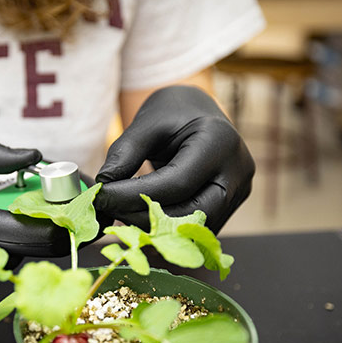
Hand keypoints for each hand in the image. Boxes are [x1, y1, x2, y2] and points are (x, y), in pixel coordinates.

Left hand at [95, 86, 254, 232]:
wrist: (197, 113)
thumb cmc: (172, 113)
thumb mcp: (146, 123)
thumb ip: (124, 153)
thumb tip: (103, 187)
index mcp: (220, 142)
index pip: (177, 182)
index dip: (136, 195)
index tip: (102, 197)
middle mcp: (238, 170)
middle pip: (192, 212)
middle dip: (146, 217)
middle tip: (110, 211)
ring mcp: (238, 192)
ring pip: (195, 228)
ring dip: (155, 229)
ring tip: (121, 215)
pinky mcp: (230, 207)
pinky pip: (196, 228)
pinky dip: (166, 230)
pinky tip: (139, 220)